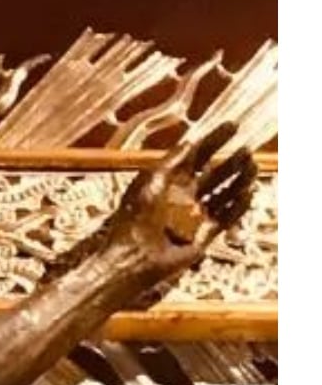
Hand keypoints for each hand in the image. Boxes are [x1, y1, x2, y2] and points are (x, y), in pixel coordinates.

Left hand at [104, 119, 257, 282]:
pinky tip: (249, 191)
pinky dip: (239, 205)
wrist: (132, 258)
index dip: (214, 140)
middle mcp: (184, 198)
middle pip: (214, 174)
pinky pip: (227, 217)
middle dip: (231, 161)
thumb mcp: (150, 183)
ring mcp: (195, 216)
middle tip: (247, 149)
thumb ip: (171, 161)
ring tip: (252, 166)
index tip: (233, 125)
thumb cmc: (133, 221)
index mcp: (169, 183)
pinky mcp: (204, 235)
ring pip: (225, 194)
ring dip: (240, 180)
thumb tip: (190, 141)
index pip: (196, 156)